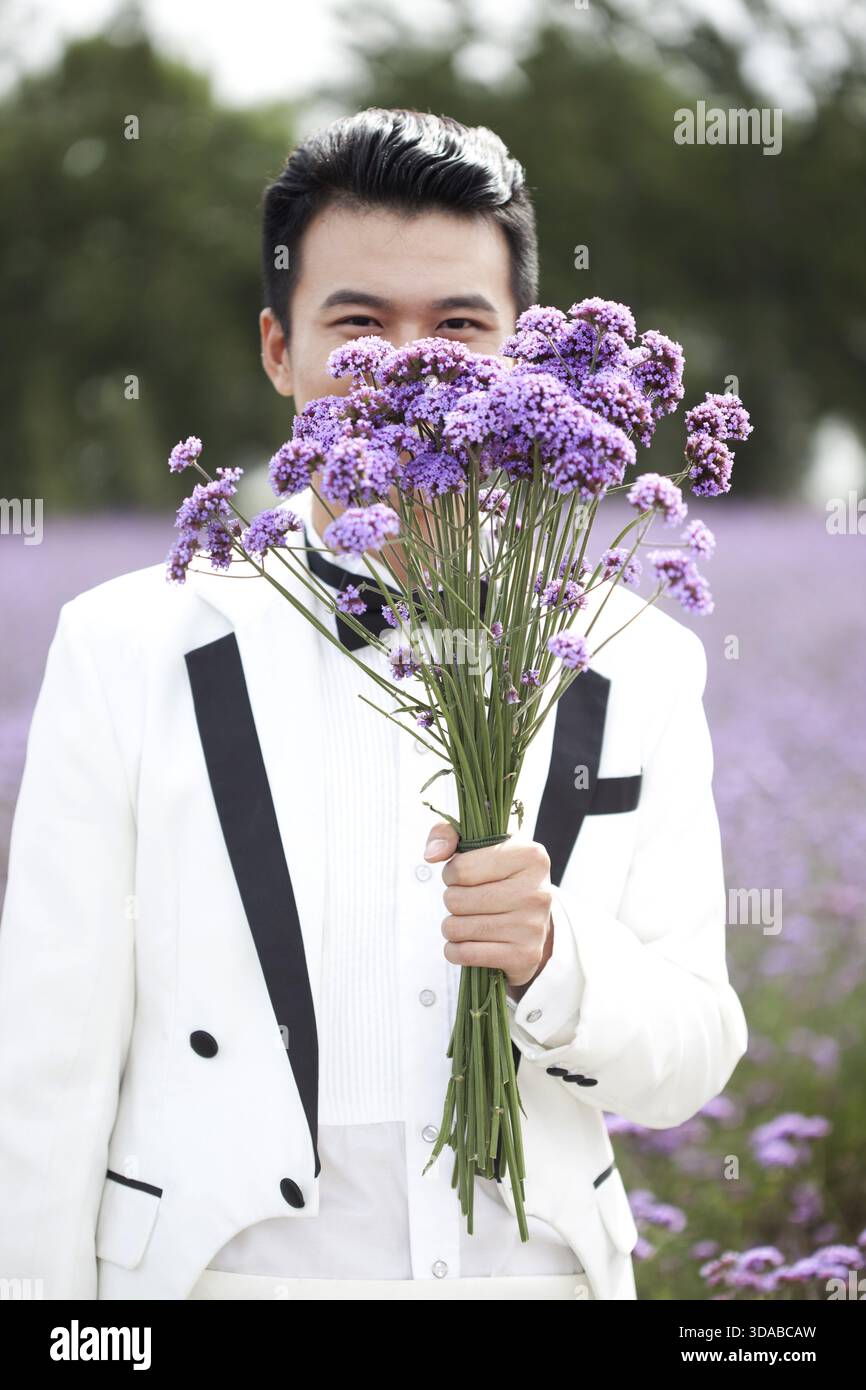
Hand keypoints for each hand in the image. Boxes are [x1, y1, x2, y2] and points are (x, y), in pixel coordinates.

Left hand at [424, 822, 553, 996]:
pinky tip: (468, 942)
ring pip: (457, 929)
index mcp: (530, 855)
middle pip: (456, 900)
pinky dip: (456, 950)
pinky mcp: (524, 956)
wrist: (533, 919)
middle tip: (468, 901)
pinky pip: (465, 954)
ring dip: (452, 926)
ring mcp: (532, 926)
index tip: (464, 876)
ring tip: (469, 920)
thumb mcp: (478, 844)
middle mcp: (536, 890)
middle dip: (452, 900)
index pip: (461, 868)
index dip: (451, 873)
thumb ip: (447, 834)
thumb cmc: (498, 875)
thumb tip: (431, 854)